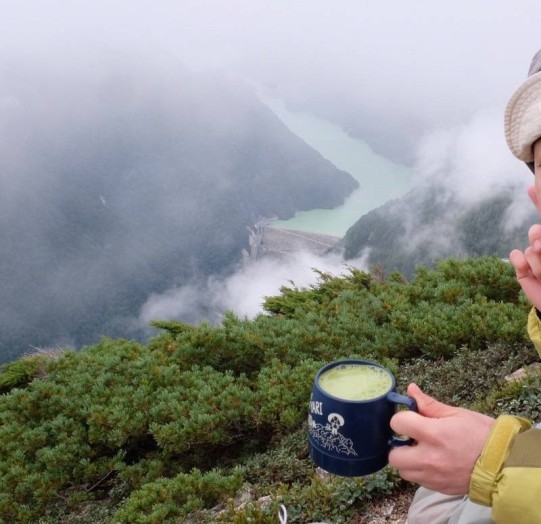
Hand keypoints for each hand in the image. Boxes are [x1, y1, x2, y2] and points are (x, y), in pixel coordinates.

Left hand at [388, 383, 494, 494]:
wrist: (504, 464)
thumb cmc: (482, 435)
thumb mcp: (456, 413)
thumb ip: (429, 404)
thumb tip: (411, 390)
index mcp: (434, 434)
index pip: (398, 424)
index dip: (402, 418)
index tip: (411, 418)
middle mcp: (429, 457)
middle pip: (393, 455)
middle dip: (399, 444)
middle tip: (412, 438)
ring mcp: (433, 476)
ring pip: (403, 471)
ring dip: (408, 460)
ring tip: (422, 451)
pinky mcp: (439, 488)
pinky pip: (417, 480)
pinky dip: (419, 471)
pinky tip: (432, 462)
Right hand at [509, 185, 540, 309]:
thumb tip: (535, 234)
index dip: (538, 200)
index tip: (531, 187)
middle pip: (536, 230)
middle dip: (540, 239)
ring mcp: (533, 257)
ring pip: (529, 248)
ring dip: (539, 262)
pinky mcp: (521, 269)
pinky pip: (516, 255)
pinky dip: (521, 263)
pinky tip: (527, 271)